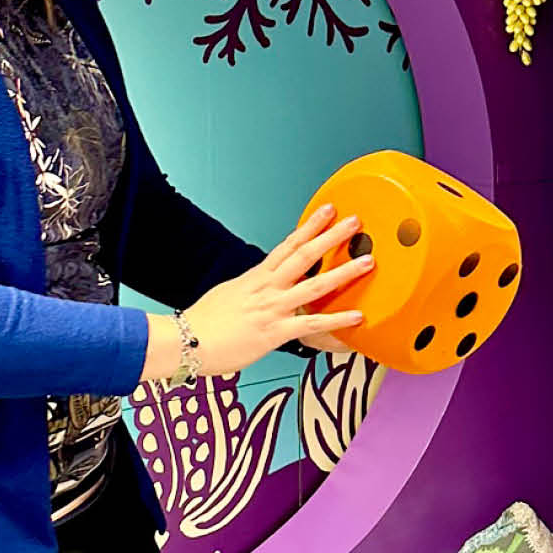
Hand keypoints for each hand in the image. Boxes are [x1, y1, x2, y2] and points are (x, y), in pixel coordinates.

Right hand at [174, 208, 372, 376]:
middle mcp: (267, 288)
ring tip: (367, 261)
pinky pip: (312, 324)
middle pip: (304, 256)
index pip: (287, 245)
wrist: (185, 341)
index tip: (327, 211)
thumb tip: (262, 285)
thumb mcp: (228, 295)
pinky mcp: (275, 332)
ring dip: (344, 272)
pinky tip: (357, 316)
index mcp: (255, 278)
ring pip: (314, 285)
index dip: (309, 227)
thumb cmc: (202, 323)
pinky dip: (336, 320)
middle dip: (331, 237)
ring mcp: (272, 309)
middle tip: (354, 222)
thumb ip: (250, 289)